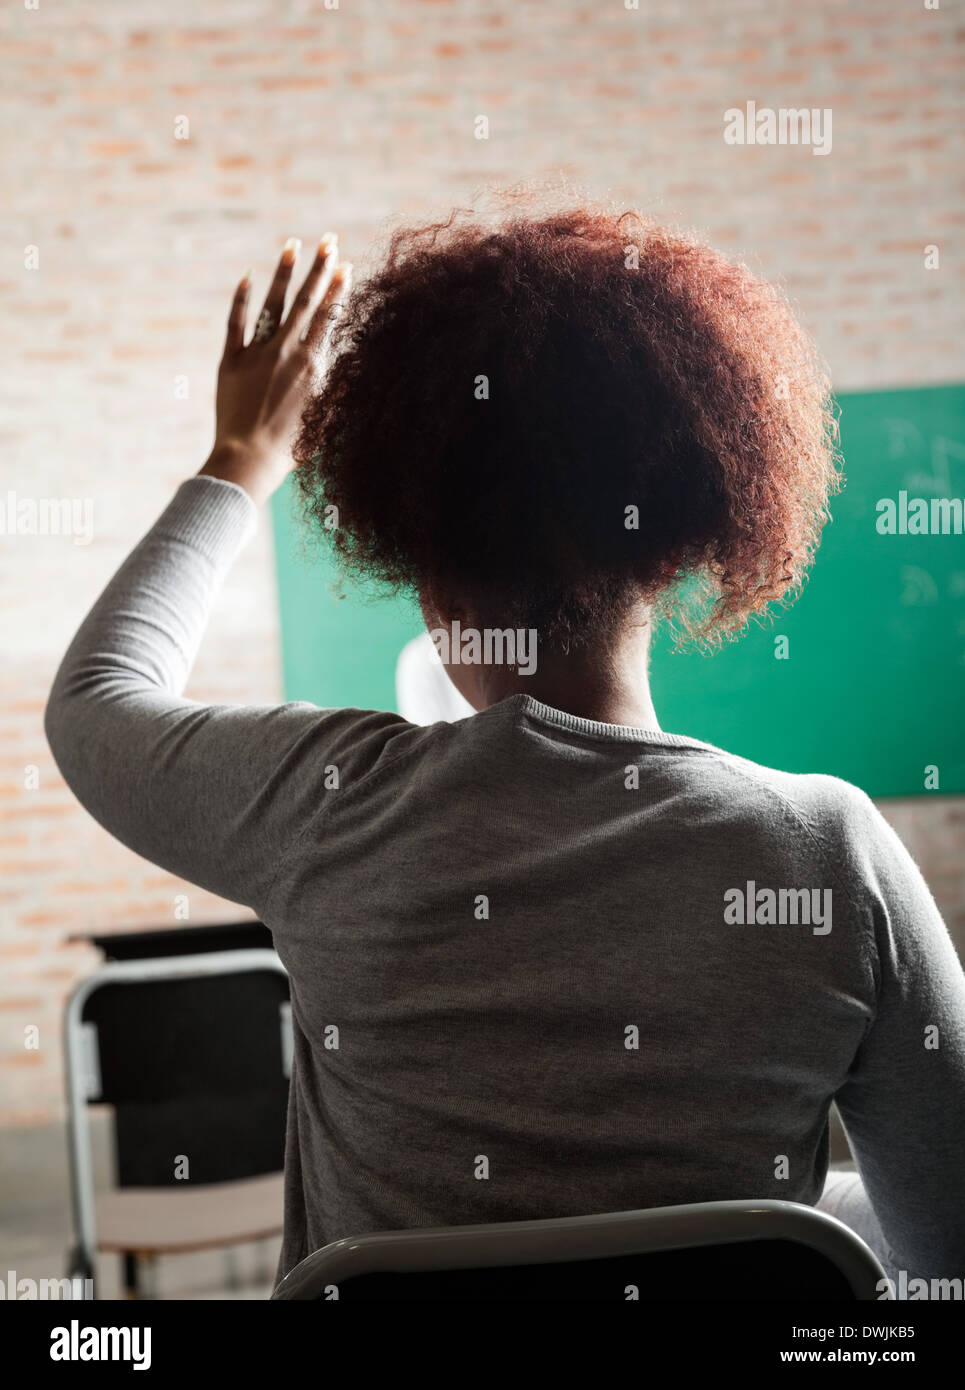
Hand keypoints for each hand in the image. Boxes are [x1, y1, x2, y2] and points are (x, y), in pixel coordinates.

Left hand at [198, 234, 351, 504]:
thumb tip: (354, 362)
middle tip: (329, 239)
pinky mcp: (231, 361)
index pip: (329, 317)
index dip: (338, 289)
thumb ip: (339, 386)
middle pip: (307, 302)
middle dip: (320, 268)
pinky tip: (249, 276)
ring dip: (285, 273)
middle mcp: (286, 352)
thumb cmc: (292, 448)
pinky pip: (236, 322)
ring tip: (293, 244)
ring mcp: (257, 353)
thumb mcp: (326, 418)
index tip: (345, 265)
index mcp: (313, 365)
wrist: (249, 460)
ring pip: (273, 303)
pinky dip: (242, 299)